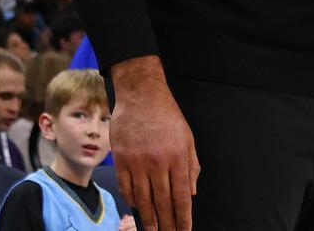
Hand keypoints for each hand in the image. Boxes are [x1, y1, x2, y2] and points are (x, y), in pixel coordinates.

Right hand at [111, 56, 199, 230]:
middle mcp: (157, 162)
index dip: (183, 218)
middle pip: (162, 202)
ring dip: (148, 217)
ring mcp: (137, 162)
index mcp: (177, 157)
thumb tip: (191, 193)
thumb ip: (191, 166)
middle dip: (166, 224)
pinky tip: (137, 207)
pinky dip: (132, 200)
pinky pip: (126, 187)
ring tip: (152, 230)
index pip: (181, 197)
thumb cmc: (167, 116)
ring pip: (143, 198)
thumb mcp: (187, 138)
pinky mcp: (121, 158)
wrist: (141, 95)